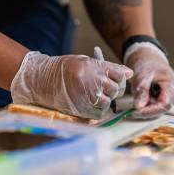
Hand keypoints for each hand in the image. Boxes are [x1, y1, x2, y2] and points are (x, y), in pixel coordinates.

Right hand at [11, 52, 132, 118]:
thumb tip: (129, 73)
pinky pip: (100, 113)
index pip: (120, 75)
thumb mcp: (86, 61)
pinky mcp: (83, 109)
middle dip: (113, 90)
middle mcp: (95, 81)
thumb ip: (108, 68)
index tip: (115, 80)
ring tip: (94, 95)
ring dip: (104, 100)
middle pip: (116, 90)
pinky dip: (98, 110)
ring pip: (109, 102)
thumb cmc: (65, 68)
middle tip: (103, 88)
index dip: (120, 79)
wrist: (44, 79)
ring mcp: (89, 96)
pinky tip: (90, 103)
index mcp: (96, 67)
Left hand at [126, 48, 173, 118]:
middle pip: (160, 108)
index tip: (137, 111)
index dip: (151, 110)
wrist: (146, 57)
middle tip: (132, 111)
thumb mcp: (143, 74)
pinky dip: (142, 104)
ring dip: (143, 108)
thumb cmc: (147, 62)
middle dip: (146, 111)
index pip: (164, 104)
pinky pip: (150, 104)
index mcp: (171, 86)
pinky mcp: (157, 96)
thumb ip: (141, 90)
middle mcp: (169, 93)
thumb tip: (139, 107)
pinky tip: (136, 101)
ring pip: (154, 108)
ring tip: (133, 104)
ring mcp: (163, 95)